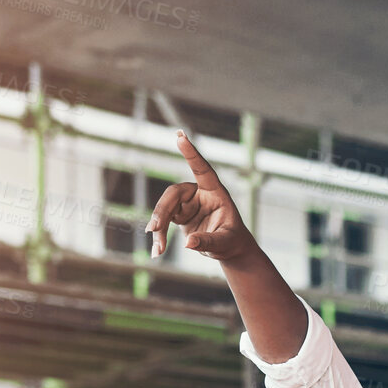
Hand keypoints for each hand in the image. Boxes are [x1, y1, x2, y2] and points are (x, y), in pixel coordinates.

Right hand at [144, 131, 252, 260]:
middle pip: (174, 194)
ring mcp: (187, 203)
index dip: (192, 153)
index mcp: (216, 192)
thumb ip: (208, 241)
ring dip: (159, 228)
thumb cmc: (232, 241)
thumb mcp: (225, 242)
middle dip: (162, 212)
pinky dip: (159, 235)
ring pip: (164, 208)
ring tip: (158, 251)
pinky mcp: (179, 214)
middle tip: (155, 231)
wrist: (229, 248)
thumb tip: (188, 243)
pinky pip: (163, 220)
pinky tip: (158, 251)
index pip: (202, 169)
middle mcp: (199, 193)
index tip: (181, 136)